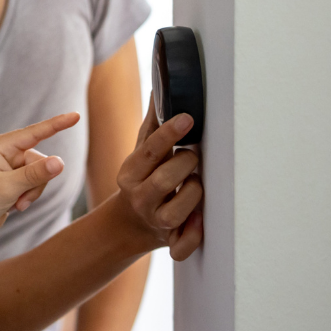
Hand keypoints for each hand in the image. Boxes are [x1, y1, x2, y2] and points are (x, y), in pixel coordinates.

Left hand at [0, 113, 78, 240]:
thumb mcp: (8, 188)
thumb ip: (35, 175)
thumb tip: (60, 162)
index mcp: (1, 145)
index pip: (34, 133)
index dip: (57, 124)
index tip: (76, 116)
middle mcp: (7, 151)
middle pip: (41, 160)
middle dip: (36, 182)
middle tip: (21, 199)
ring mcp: (11, 165)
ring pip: (41, 174)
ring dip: (33, 192)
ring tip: (17, 204)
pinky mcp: (15, 178)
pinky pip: (35, 183)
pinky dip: (29, 196)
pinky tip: (14, 205)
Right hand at [113, 110, 204, 260]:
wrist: (130, 224)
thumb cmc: (144, 180)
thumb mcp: (142, 153)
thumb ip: (152, 124)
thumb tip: (160, 85)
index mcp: (131, 173)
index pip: (150, 151)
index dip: (169, 133)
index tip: (188, 118)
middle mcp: (140, 198)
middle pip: (165, 180)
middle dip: (186, 164)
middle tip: (194, 157)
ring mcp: (155, 222)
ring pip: (177, 211)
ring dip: (194, 194)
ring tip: (196, 184)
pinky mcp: (168, 241)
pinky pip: (181, 246)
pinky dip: (193, 236)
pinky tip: (199, 220)